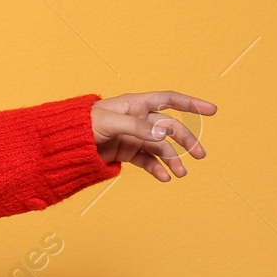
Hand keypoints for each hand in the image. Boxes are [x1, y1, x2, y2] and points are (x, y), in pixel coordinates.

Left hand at [91, 91, 215, 181]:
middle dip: (186, 140)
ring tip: (181, 173)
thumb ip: (137, 127)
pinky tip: (164, 177)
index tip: (212, 110)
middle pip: (170, 127)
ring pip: (161, 147)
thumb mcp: (109, 122)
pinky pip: (148, 160)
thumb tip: (164, 133)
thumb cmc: (82, 124)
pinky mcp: (127, 152)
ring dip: (173, 159)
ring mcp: (134, 136)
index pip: (168, 99)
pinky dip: (157, 168)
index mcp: (135, 104)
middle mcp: (138, 119)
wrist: (63, 143)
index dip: (190, 103)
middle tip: (199, 155)